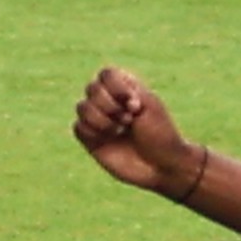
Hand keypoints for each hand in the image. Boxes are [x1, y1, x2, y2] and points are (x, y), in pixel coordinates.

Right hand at [73, 65, 204, 199]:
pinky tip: (109, 140)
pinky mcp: (91, 140)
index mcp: (125, 89)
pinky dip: (93, 132)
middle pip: (91, 89)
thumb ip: (127, 89)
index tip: (134, 105)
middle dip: (110, 106)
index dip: (115, 87)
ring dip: (102, 120)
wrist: (162, 166)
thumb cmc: (160, 135)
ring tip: (120, 131)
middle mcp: (109, 102)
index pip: (106, 74)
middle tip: (129, 120)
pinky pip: (78, 127)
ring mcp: (98, 121)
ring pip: (82, 107)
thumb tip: (103, 92)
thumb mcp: (149, 105)